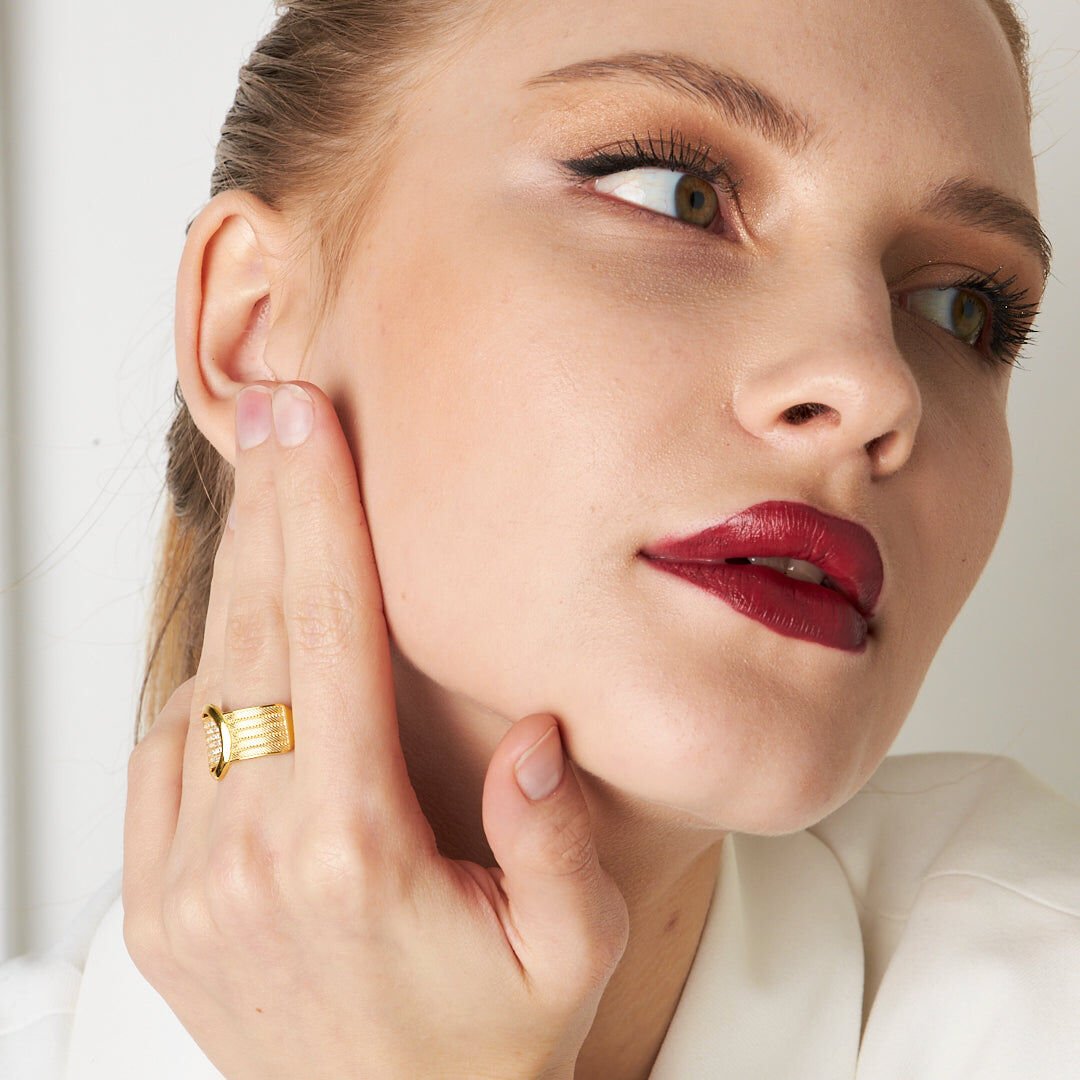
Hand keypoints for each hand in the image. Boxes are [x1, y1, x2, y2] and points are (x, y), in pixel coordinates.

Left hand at [122, 382, 628, 1079]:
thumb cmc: (482, 1051)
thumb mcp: (568, 954)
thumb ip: (556, 843)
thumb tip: (532, 734)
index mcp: (348, 852)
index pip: (325, 634)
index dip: (317, 514)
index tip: (307, 424)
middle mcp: (248, 858)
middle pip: (256, 632)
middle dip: (273, 508)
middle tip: (284, 415)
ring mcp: (187, 884)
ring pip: (204, 682)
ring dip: (244, 580)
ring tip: (280, 498)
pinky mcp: (161, 903)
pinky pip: (166, 751)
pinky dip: (208, 676)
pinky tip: (252, 644)